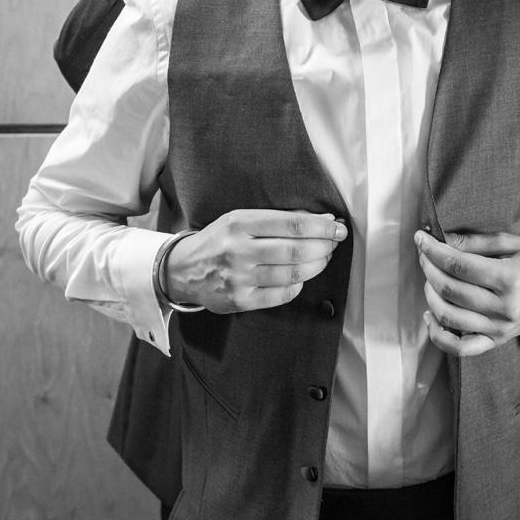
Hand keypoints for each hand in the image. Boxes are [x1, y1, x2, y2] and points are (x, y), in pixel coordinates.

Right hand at [162, 209, 344, 312]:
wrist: (181, 269)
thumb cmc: (220, 240)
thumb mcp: (243, 219)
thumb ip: (282, 218)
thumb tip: (326, 218)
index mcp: (240, 224)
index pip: (293, 224)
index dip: (323, 227)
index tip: (338, 229)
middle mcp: (238, 250)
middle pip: (297, 250)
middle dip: (324, 247)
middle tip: (332, 245)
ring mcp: (238, 278)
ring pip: (293, 274)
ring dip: (317, 266)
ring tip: (321, 259)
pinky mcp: (240, 300)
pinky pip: (283, 295)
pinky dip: (298, 285)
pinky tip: (299, 277)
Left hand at [414, 231, 519, 356]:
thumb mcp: (514, 243)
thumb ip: (477, 242)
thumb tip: (443, 240)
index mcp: (510, 279)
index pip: (458, 265)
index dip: (434, 251)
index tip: (421, 238)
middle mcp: (504, 307)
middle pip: (450, 289)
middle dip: (429, 268)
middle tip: (425, 256)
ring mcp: (499, 328)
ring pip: (449, 316)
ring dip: (430, 295)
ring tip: (429, 280)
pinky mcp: (497, 340)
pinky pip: (460, 347)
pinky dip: (438, 335)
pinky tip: (431, 316)